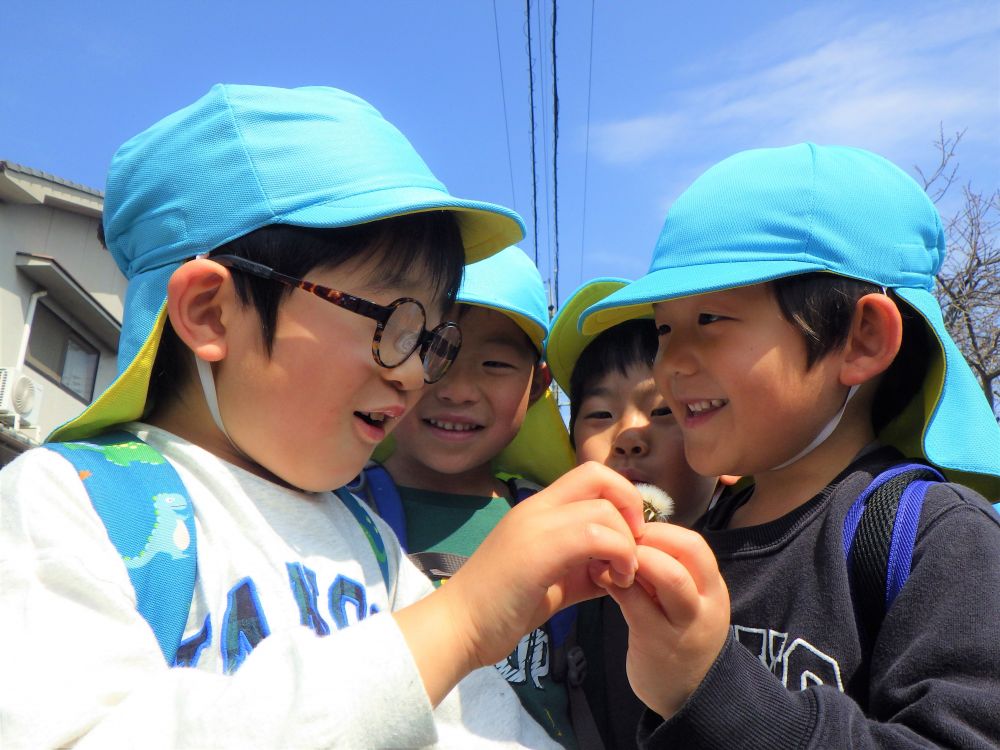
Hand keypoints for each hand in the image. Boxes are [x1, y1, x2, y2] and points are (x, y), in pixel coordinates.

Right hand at [400, 461, 641, 697]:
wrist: (459, 627)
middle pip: (599, 475)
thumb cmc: (500, 608)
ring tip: (624, 575)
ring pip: (602, 508)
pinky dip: (618, 555)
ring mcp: (535, 525)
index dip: (622, 497)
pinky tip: (614, 582)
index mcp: (538, 509)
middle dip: (631, 508)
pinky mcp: (537, 550)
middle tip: (633, 549)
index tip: (629, 537)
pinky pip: (594, 535)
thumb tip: (620, 568)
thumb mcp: (553, 581)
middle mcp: (536, 507)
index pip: (590, 474)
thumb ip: (584, 568)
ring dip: (626, 542)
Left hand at [605, 522, 729, 718]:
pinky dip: (613, 582)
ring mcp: (684, 623)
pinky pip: (635, 602)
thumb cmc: (678, 636)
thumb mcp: (684, 601)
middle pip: (688, 550)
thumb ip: (665, 571)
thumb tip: (627, 534)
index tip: (631, 533)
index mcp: (712, 587)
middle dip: (648, 538)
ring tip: (606, 558)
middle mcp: (705, 602)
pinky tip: (598, 578)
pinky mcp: (657, 642)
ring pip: (668, 575)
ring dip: (633, 558)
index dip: (660, 529)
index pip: (693, 543)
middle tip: (618, 542)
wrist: (688, 696)